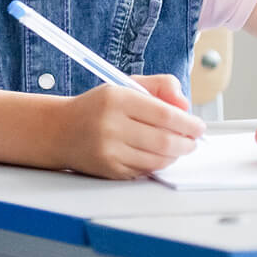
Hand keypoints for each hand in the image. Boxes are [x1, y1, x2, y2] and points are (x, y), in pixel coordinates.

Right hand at [58, 74, 204, 178]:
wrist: (58, 130)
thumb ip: (159, 86)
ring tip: (176, 147)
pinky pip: (146, 171)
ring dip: (175, 155)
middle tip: (192, 141)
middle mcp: (110, 124)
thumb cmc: (96, 108)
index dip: (188, 123)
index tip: (198, 126)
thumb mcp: (124, 85)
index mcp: (115, 98)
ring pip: (159, 159)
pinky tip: (155, 155)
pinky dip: (157, 164)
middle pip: (165, 140)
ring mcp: (109, 149)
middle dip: (187, 143)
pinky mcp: (109, 169)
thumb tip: (185, 104)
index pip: (164, 113)